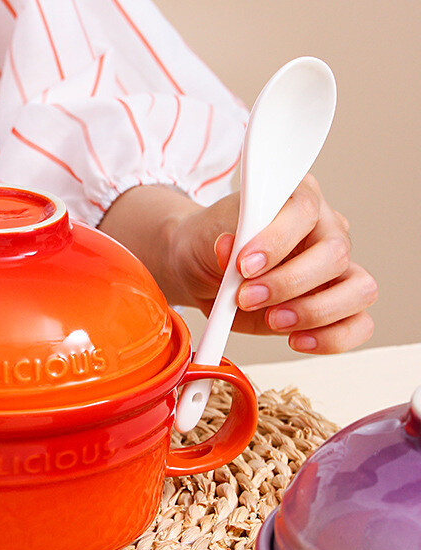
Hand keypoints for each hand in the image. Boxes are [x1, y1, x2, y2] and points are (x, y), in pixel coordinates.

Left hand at [170, 174, 377, 352]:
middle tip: (247, 298)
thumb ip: (224, 241)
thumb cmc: (210, 244)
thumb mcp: (208, 236)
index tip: (243, 265)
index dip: (276, 241)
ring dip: (314, 311)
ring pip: (360, 290)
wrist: (200, 268)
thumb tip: (231, 247)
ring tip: (273, 320)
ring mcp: (336, 270)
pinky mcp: (333, 306)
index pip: (305, 211)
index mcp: (297, 199)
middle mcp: (326, 231)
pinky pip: (359, 324)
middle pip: (336, 254)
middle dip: (287, 283)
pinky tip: (295, 339)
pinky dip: (332, 338)